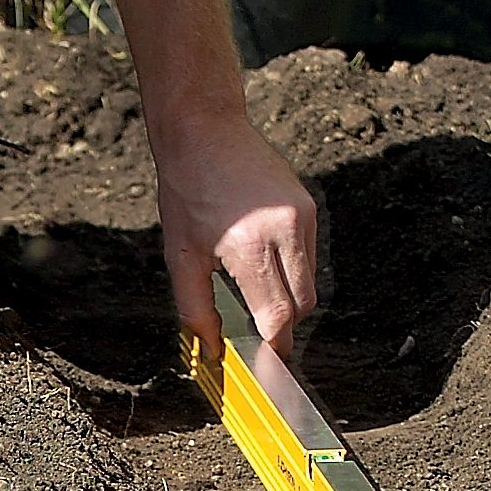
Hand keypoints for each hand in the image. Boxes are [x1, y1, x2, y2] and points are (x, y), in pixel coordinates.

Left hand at [152, 115, 317, 357]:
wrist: (204, 130)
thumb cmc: (186, 190)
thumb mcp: (181, 256)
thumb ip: (196, 309)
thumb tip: (211, 350)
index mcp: (251, 246)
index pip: (280, 316)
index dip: (273, 345)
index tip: (262, 360)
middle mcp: (286, 231)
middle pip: (303, 305)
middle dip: (281, 324)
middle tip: (254, 329)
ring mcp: (302, 216)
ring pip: (309, 282)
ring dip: (287, 296)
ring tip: (252, 285)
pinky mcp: (308, 206)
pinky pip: (308, 255)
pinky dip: (290, 269)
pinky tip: (260, 256)